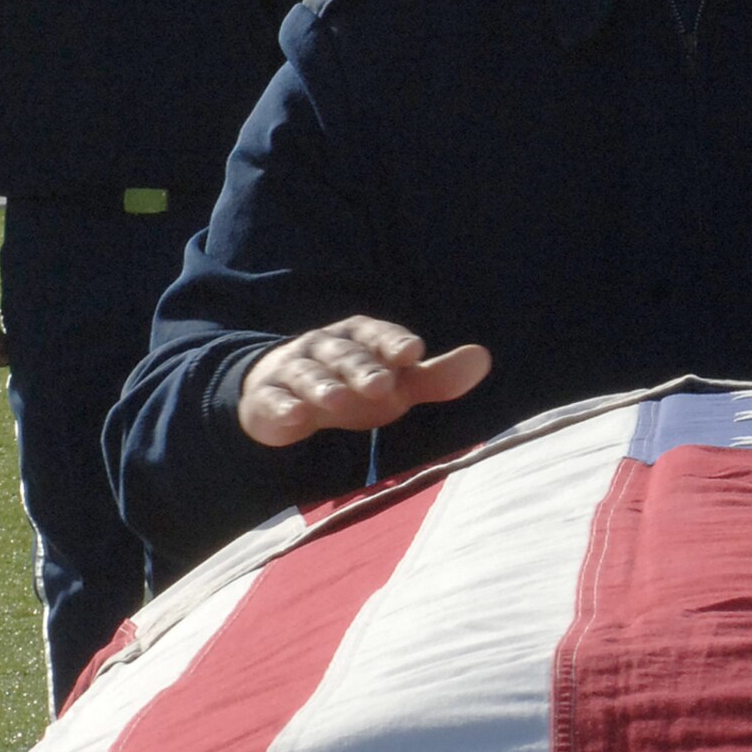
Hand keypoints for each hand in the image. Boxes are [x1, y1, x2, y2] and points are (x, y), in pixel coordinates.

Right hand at [238, 316, 490, 447]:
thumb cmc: (352, 386)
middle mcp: (325, 347)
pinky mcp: (268, 399)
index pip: (378, 335)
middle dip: (363, 368)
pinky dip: (283, 406)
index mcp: (359, 338)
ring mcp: (294, 371)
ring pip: (309, 375)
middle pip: (346, 355)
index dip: (394, 342)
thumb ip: (436, 377)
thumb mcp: (395, 384)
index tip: (414, 353)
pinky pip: (274, 400)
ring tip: (337, 400)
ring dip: (323, 386)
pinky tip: (295, 416)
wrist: (283, 396)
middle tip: (383, 385)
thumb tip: (484, 359)